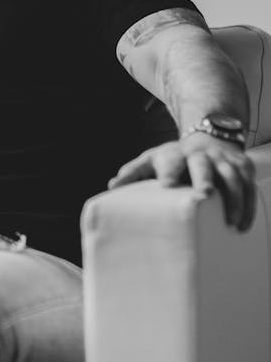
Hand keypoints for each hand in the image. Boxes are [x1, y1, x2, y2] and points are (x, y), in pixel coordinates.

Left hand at [107, 132, 255, 231]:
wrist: (208, 137)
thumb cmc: (174, 159)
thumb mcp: (152, 161)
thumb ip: (133, 173)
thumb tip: (111, 187)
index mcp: (174, 154)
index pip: (169, 159)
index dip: (168, 170)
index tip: (166, 185)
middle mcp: (199, 155)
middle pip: (202, 164)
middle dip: (204, 177)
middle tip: (204, 194)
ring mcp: (222, 159)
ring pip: (231, 175)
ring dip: (233, 198)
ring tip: (232, 222)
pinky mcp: (241, 165)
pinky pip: (248, 185)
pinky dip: (248, 204)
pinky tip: (243, 224)